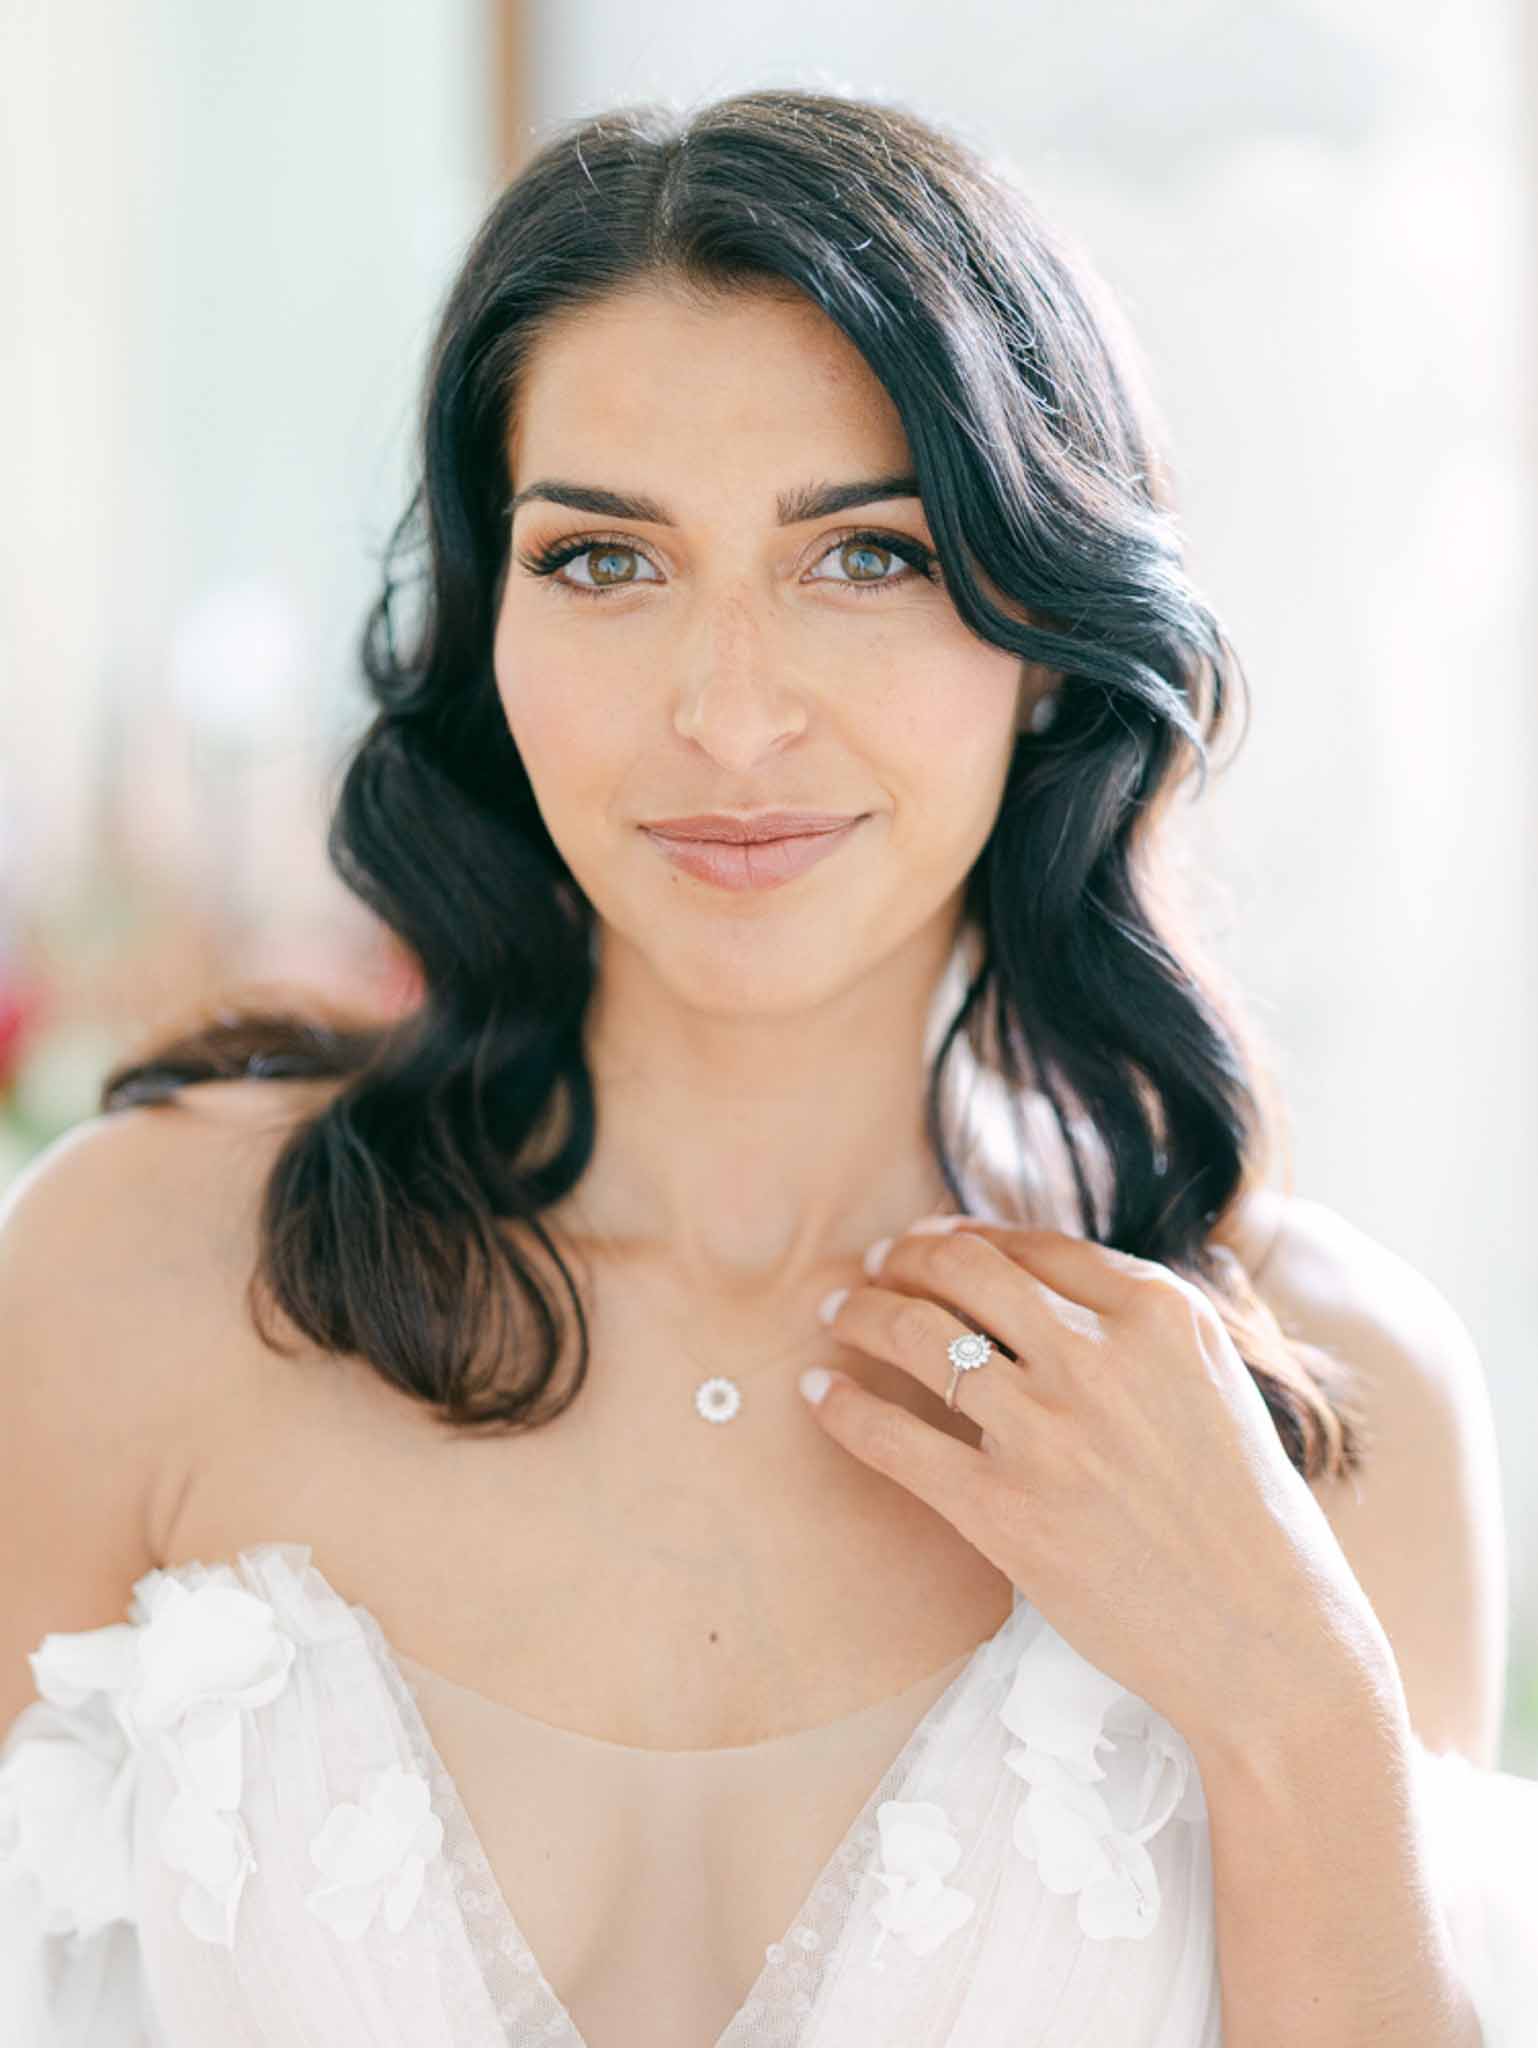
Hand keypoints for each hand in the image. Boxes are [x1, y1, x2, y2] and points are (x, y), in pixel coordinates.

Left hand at [804, 1219, 1394, 1752]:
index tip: (931, 1240)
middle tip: (875, 1265)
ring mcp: (1049, 1434)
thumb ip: (1136, 1327)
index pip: (1033, 1245)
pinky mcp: (1005, 1512)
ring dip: (861, 1313)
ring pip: (918, 1336)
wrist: (1268, 1638)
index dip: (966, 1235)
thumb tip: (1034, 1278)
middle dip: (906, 1257)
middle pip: (965, 1271)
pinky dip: (843, 1407)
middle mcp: (1100, 1358)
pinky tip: (817, 1392)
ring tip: (837, 1312)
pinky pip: (895, 1438)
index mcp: (1161, 1315)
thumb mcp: (1212, 1383)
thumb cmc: (1246, 1516)